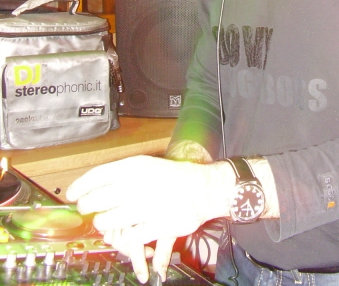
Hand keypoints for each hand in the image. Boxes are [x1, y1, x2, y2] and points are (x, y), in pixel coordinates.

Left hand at [66, 156, 229, 281]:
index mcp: (134, 167)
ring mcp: (145, 207)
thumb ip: (122, 174)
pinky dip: (123, 237)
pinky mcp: (155, 226)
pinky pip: (128, 236)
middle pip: (96, 200)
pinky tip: (125, 232)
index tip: (71, 194)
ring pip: (107, 220)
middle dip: (87, 206)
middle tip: (87, 208)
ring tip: (105, 221)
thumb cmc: (173, 176)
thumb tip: (94, 186)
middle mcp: (137, 185)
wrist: (203, 188)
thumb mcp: (146, 165)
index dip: (80, 186)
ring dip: (102, 223)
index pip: (97, 176)